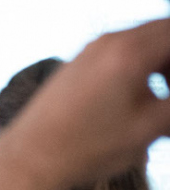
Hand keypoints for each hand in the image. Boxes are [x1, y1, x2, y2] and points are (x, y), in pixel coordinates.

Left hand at [0, 17, 169, 189]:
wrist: (32, 156)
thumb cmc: (90, 146)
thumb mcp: (150, 126)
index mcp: (127, 51)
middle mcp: (107, 42)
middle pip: (161, 33)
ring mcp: (89, 50)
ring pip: (142, 42)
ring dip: (162, 64)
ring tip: (164, 100)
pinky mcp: (79, 63)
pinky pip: (121, 52)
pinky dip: (141, 67)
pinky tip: (143, 98)